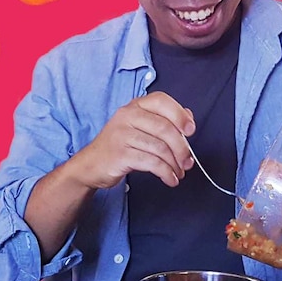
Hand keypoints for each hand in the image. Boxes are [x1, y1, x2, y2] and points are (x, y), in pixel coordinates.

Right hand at [70, 92, 195, 188]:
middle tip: (188, 162)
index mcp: (135, 106)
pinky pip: (152, 163)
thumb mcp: (141, 128)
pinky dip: (166, 173)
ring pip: (160, 148)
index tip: (191, 130)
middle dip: (182, 148)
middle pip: (165, 128)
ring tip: (179, 172)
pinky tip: (170, 179)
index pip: (161, 101)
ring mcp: (122, 135)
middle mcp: (127, 116)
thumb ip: (163, 120)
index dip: (180, 114)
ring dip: (175, 164)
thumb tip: (188, 117)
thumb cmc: (121, 146)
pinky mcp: (120, 154)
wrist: (90, 165)